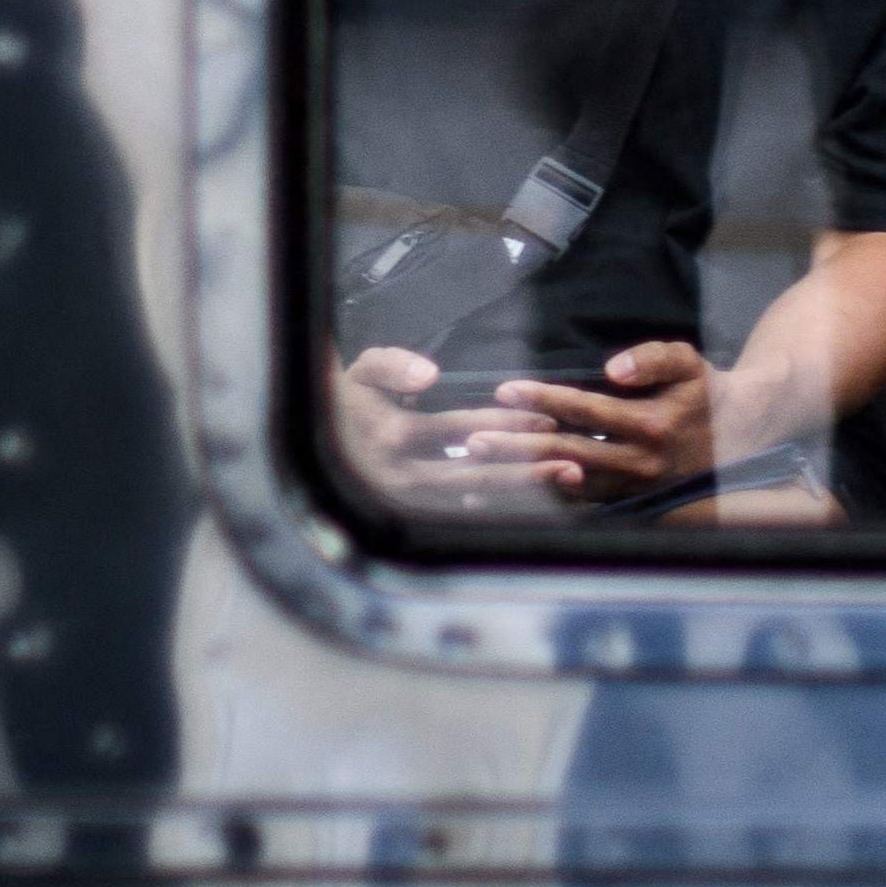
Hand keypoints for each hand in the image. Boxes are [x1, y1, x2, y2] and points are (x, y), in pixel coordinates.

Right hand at [328, 342, 587, 520]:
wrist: (313, 441)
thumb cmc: (350, 399)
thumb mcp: (363, 371)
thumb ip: (394, 365)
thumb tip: (429, 376)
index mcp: (393, 436)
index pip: (462, 429)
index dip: (507, 423)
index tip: (547, 420)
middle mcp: (401, 477)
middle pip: (475, 475)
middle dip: (527, 470)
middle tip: (573, 465)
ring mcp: (407, 504)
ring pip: (474, 503)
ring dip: (522, 495)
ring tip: (565, 486)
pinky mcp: (412, 521)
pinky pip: (464, 518)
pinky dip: (502, 512)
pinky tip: (537, 507)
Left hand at [477, 338, 712, 503]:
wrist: (740, 431)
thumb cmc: (705, 389)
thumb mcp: (687, 360)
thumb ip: (652, 358)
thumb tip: (612, 369)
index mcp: (651, 427)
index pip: (586, 411)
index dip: (543, 399)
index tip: (505, 390)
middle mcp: (639, 464)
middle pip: (566, 453)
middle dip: (517, 445)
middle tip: (473, 438)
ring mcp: (633, 488)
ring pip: (567, 483)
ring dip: (522, 474)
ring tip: (482, 467)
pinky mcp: (629, 500)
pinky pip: (580, 500)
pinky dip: (543, 495)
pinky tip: (510, 490)